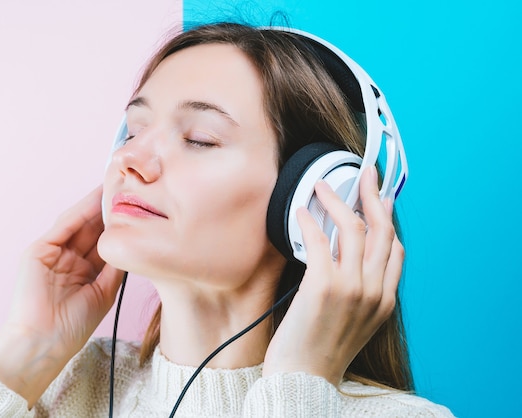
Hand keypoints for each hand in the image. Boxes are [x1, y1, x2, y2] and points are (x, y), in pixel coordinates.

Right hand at [0, 186, 124, 405]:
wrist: (44, 342)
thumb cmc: (74, 325)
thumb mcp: (104, 291)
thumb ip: (115, 266)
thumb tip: (131, 241)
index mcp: (83, 270)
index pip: (102, 241)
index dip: (117, 225)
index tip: (136, 207)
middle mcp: (68, 258)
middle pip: (91, 228)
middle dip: (108, 209)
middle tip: (128, 188)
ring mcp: (52, 253)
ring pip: (78, 223)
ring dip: (95, 205)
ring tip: (114, 187)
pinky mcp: (38, 250)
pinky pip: (63, 227)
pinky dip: (79, 213)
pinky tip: (96, 200)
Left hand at [262, 166, 403, 385]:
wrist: (304, 378)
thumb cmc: (321, 349)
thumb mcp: (355, 322)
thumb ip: (361, 291)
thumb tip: (348, 257)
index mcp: (385, 300)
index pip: (395, 250)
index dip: (387, 219)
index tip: (378, 199)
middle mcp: (374, 291)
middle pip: (381, 230)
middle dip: (373, 196)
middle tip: (364, 174)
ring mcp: (351, 288)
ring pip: (354, 229)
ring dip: (337, 200)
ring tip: (321, 186)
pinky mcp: (323, 287)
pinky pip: (320, 240)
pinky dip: (311, 221)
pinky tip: (300, 212)